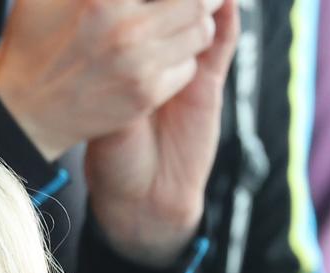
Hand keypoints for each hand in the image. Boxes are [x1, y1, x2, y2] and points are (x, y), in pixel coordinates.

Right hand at [0, 0, 223, 161]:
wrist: (21, 113)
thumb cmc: (30, 49)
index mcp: (103, 0)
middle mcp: (127, 30)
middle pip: (198, 1)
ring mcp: (139, 65)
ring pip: (201, 33)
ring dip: (197, 24)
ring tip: (185, 22)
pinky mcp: (144, 96)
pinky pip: (187, 68)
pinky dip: (183, 59)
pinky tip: (165, 56)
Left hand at [84, 0, 239, 265]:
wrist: (142, 196)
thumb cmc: (110, 160)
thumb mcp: (103, 115)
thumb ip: (111, 78)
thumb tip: (105, 34)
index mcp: (121, 62)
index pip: (135, 17)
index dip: (138, 5)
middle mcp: (151, 58)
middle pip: (169, 9)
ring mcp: (182, 66)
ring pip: (198, 18)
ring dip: (198, 0)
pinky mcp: (208, 82)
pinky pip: (222, 45)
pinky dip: (226, 20)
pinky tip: (226, 2)